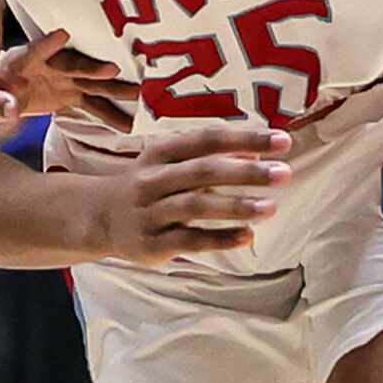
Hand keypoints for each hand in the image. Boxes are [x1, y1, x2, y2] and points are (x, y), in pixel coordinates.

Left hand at [0, 28, 139, 129]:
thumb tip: (12, 109)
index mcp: (24, 60)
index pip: (35, 50)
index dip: (48, 43)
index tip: (63, 34)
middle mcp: (50, 65)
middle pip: (73, 65)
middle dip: (92, 68)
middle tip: (114, 69)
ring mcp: (63, 79)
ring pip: (92, 84)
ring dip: (114, 90)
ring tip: (138, 95)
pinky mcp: (70, 95)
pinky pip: (92, 105)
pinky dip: (109, 115)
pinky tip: (128, 124)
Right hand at [89, 123, 292, 265]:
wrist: (98, 218)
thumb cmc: (149, 185)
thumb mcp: (168, 161)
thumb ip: (208, 154)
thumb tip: (259, 150)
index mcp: (160, 153)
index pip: (207, 139)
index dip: (245, 138)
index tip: (282, 141)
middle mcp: (152, 180)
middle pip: (203, 172)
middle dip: (246, 171)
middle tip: (284, 173)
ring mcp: (150, 213)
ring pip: (196, 207)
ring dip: (236, 205)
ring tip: (271, 207)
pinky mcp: (152, 245)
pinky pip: (189, 241)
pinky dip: (219, 239)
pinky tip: (247, 236)